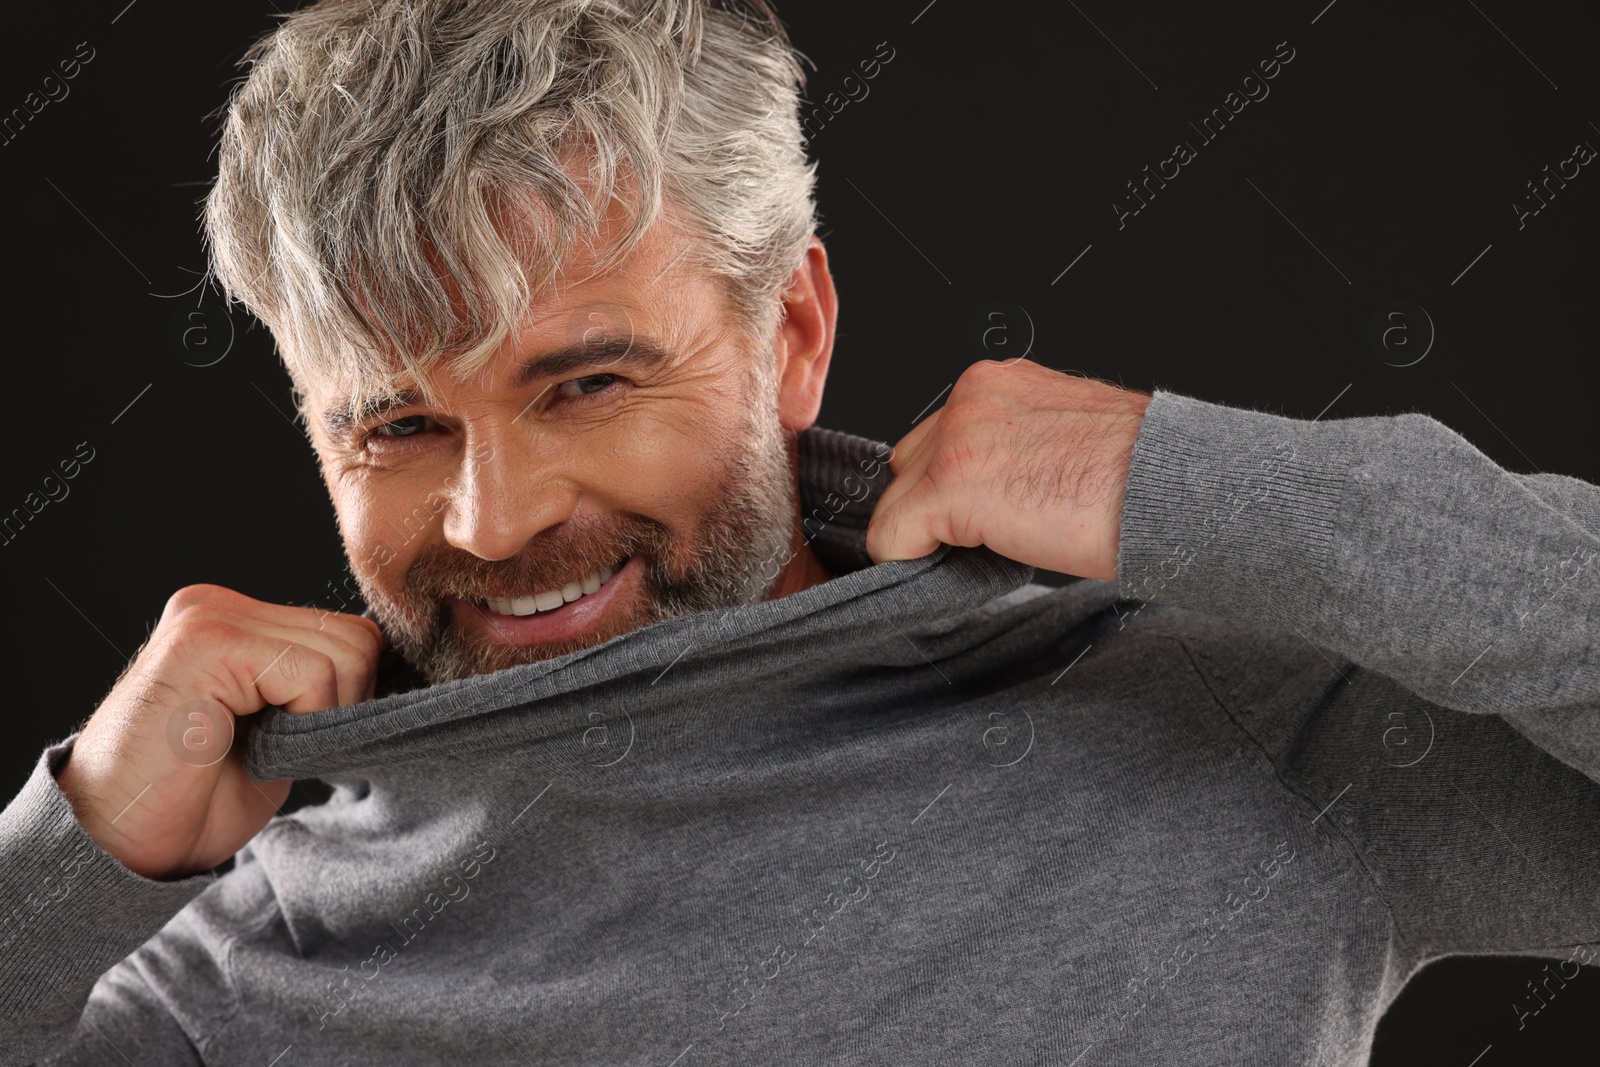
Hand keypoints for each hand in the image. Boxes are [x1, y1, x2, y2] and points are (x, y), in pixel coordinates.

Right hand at [55, 585, 381, 880]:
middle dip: (342, 705)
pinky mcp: (207, 641)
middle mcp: (220, 604)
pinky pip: (313, 673)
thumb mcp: (276, 731)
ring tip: (259, 745)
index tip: (305, 739)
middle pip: (358, 638)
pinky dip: (304, 721)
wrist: (120, 845)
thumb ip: (316, 686)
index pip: (350, 633)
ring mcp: (210, 616)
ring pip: (345, 653)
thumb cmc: (192, 800)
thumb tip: (394, 674)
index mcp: (238, 620)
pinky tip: (249, 744)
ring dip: (321, 716)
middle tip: (283, 747)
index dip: (351, 697)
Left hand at [865, 360, 1151, 579]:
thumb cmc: (1144, 476)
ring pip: (897, 501)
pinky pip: (890, 536)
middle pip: (909, 465)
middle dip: (937, 506)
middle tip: (997, 535)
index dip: (957, 489)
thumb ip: (1013, 446)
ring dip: (931, 532)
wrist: (1174, 487)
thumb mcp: (1066, 439)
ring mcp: (956, 437)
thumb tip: (988, 489)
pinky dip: (912, 561)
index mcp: (999, 382)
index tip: (994, 514)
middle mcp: (971, 396)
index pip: (939, 439)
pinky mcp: (950, 483)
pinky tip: (970, 564)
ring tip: (998, 546)